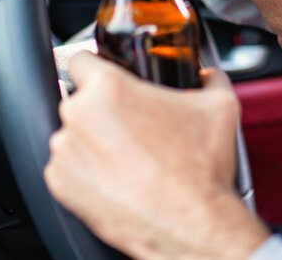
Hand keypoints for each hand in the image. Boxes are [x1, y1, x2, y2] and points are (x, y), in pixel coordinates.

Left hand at [45, 53, 269, 259]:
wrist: (192, 223)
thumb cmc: (200, 168)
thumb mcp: (220, 106)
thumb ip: (211, 78)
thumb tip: (209, 75)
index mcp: (109, 89)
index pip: (80, 57)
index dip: (97, 64)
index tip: (106, 74)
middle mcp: (79, 118)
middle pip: (81, 98)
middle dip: (105, 107)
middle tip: (135, 122)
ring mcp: (65, 154)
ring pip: (75, 133)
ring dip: (96, 138)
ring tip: (131, 154)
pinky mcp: (61, 186)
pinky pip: (69, 166)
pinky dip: (89, 169)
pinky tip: (121, 174)